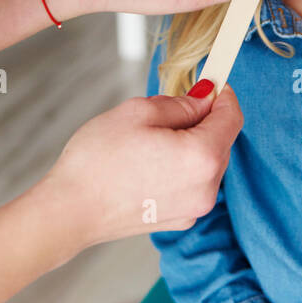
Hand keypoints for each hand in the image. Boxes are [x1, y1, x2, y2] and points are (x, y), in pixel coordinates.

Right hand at [43, 82, 243, 247]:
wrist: (69, 211)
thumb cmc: (97, 161)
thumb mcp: (139, 112)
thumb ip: (181, 103)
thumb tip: (204, 98)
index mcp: (201, 157)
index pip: (232, 118)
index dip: (223, 95)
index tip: (211, 82)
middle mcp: (206, 188)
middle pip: (221, 142)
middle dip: (203, 120)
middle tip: (169, 108)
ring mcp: (193, 209)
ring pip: (207, 163)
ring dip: (191, 144)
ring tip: (151, 139)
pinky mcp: (179, 220)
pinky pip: (192, 184)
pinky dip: (181, 168)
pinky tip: (149, 163)